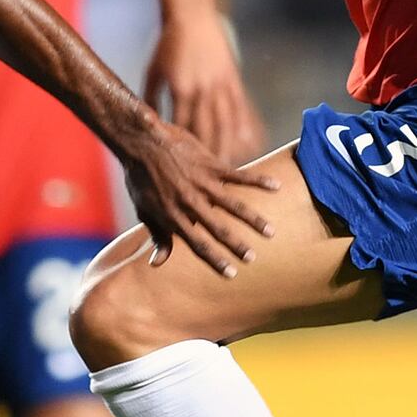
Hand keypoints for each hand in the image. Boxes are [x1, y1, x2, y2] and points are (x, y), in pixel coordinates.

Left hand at [115, 118, 280, 274]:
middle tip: (253, 258)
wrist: (142, 142)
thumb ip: (157, 236)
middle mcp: (190, 202)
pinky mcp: (210, 164)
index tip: (231, 274)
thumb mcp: (143, 210)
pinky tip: (276, 186)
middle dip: (237, 245)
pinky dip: (258, 180)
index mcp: (173, 216)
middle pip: (218, 228)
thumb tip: (157, 263)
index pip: (198, 244)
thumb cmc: (140, 178)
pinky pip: (239, 175)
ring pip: (233, 205)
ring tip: (270, 232)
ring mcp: (202, 183)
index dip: (215, 260)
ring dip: (253, 219)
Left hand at [146, 7, 263, 159]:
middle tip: (208, 183)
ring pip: (227, 124)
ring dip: (229, 148)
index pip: (183, 128)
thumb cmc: (167, 45)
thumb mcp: (154, 72)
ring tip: (229, 171)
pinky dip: (245, 128)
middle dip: (208, 158)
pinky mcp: (233, 80)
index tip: (183, 172)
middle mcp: (204, 90)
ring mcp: (222, 85)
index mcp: (182, 89)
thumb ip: (151, 99)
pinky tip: (250, 144)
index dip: (184, 151)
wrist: (192, 16)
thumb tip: (148, 127)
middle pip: (207, 131)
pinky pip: (241, 109)